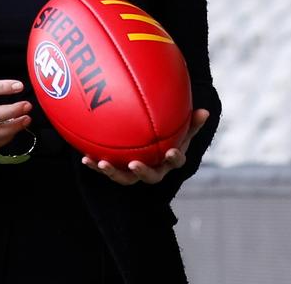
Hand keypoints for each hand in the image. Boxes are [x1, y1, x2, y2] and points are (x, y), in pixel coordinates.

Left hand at [82, 108, 211, 184]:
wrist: (152, 147)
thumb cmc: (169, 135)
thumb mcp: (181, 129)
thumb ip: (191, 122)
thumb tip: (205, 111)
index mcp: (170, 160)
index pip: (176, 162)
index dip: (173, 158)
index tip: (171, 151)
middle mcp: (154, 170)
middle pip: (150, 176)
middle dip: (142, 171)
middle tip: (133, 164)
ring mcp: (134, 173)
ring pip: (125, 178)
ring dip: (112, 172)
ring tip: (101, 163)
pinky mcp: (118, 170)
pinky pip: (106, 169)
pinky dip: (95, 165)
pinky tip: (85, 159)